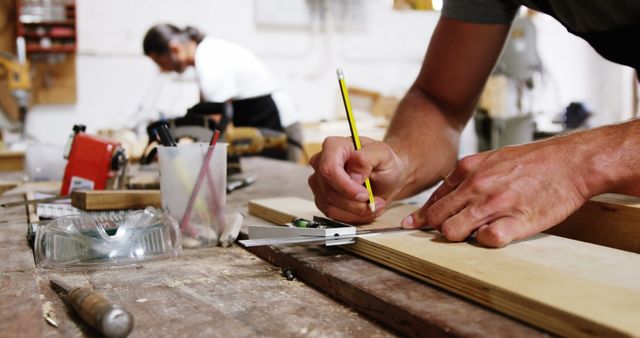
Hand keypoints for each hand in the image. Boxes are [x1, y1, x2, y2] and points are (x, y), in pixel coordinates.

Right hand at [308, 136, 406, 222]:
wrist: (386, 177)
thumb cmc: (383, 162)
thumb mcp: (384, 155)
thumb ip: (367, 158)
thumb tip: (353, 172)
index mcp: (334, 146)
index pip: (329, 169)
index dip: (345, 186)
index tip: (364, 194)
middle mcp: (322, 162)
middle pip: (329, 190)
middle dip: (355, 202)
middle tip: (374, 201)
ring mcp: (319, 181)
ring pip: (330, 205)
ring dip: (355, 210)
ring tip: (373, 204)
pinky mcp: (322, 198)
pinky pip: (332, 214)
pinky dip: (352, 216)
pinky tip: (364, 208)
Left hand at [401, 137, 593, 246]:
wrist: (571, 162)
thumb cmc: (533, 161)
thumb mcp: (492, 159)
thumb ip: (467, 176)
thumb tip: (445, 195)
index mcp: (468, 169)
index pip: (434, 199)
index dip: (422, 216)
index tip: (411, 226)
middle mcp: (477, 186)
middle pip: (437, 218)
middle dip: (436, 229)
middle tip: (443, 234)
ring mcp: (495, 204)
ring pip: (453, 231)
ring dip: (457, 237)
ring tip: (472, 234)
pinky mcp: (517, 221)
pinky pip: (487, 240)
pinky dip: (485, 242)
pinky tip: (493, 235)